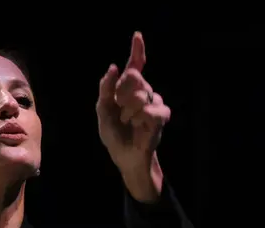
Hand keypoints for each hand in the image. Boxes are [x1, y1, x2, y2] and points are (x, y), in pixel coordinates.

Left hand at [96, 32, 170, 172]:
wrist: (124, 154)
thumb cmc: (113, 132)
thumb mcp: (103, 110)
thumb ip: (106, 89)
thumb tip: (114, 67)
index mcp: (127, 88)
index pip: (135, 65)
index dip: (137, 50)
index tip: (137, 36)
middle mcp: (142, 91)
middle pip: (134, 77)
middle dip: (122, 93)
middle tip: (120, 109)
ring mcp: (153, 102)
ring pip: (141, 95)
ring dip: (128, 111)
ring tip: (128, 122)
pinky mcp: (161, 115)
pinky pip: (150, 110)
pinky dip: (140, 119)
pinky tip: (137, 125)